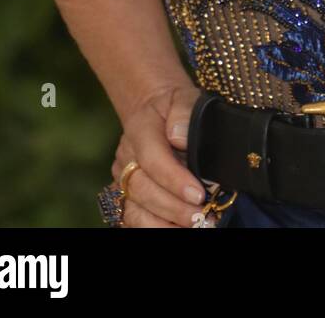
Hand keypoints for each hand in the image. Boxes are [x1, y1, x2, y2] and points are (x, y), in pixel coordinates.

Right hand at [111, 81, 222, 228]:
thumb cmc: (172, 105)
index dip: (174, 180)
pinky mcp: (125, 196)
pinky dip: (156, 228)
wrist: (152, 108)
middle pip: (142, 189)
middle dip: (174, 208)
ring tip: (194, 225)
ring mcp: (123, 179)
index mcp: (139, 129)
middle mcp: (126, 157)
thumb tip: (179, 136)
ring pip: (135, 211)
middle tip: (202, 215)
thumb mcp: (183, 96)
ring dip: (164, 223)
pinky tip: (180, 227)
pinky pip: (134, 221)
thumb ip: (184, 110)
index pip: (152, 158)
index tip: (198, 194)